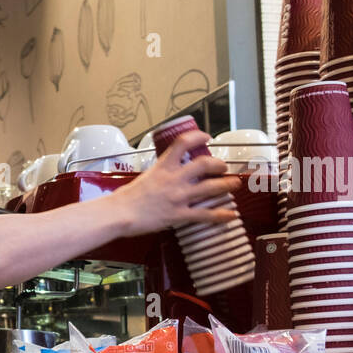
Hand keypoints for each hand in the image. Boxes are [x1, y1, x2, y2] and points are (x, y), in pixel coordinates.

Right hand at [114, 130, 241, 237]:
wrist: (118, 214)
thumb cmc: (125, 198)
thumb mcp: (143, 177)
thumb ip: (158, 175)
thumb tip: (164, 176)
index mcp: (163, 166)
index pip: (184, 143)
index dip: (198, 136)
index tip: (206, 137)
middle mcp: (174, 179)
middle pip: (205, 164)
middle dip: (219, 164)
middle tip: (223, 167)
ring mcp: (179, 197)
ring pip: (211, 187)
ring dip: (227, 185)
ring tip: (234, 184)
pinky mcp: (179, 214)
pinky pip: (206, 214)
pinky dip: (221, 215)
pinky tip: (231, 215)